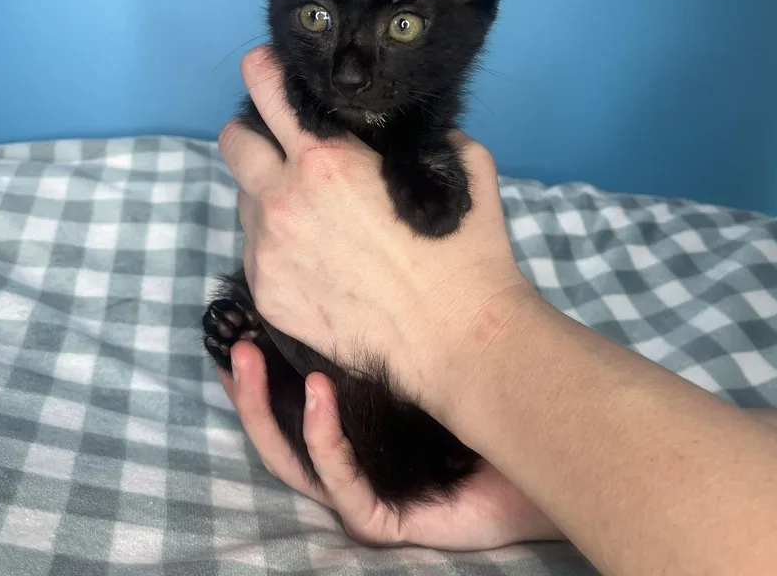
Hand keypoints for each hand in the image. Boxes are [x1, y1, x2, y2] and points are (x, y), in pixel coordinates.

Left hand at [219, 47, 532, 404]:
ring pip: (246, 204)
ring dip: (270, 198)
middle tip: (284, 148)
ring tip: (314, 221)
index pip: (266, 92)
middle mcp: (283, 200)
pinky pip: (258, 254)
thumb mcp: (463, 168)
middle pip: (233, 144)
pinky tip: (320, 265)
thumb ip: (423, 139)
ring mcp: (268, 253)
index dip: (263, 72)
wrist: (456, 338)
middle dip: (252, 134)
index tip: (266, 71)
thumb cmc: (465, 252)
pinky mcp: (268, 296)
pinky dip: (279, 248)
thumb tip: (409, 134)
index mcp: (326, 160)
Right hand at [221, 341, 562, 549]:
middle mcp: (351, 460)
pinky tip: (318, 396)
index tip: (242, 323)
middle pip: (280, 432)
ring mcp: (365, 492)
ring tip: (252, 362)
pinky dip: (325, 443)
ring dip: (266, 412)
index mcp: (355, 424)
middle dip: (250, 390)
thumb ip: (390, 319)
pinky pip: (343, 488)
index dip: (263, 368)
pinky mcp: (386, 518)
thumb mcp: (425, 350)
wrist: (543, 446)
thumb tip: (361, 258)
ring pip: (295, 463)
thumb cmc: (485, 397)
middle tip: (234, 344)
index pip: (294, 398)